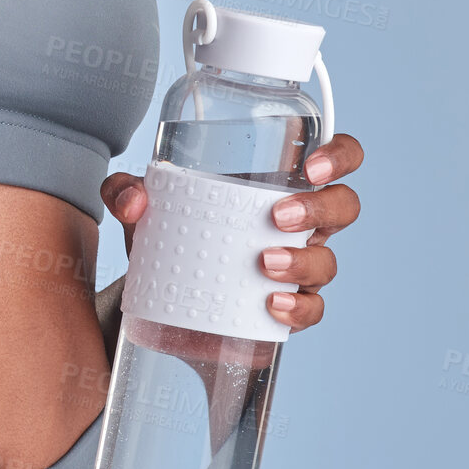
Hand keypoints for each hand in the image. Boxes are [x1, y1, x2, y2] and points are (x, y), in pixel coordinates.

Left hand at [100, 132, 363, 331]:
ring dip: (303, 260)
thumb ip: (124, 192)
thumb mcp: (141, 212)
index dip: (339, 155)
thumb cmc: (170, 240)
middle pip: (344, 206)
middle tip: (276, 216)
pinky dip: (298, 308)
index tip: (311, 166)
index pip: (334, 161)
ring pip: (328, 260)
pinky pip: (312, 310)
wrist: (159, 309)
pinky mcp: (286, 313)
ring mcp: (297, 271)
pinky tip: (273, 305)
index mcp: (279, 187)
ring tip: (263, 262)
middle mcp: (299, 227)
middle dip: (319, 207)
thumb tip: (134, 201)